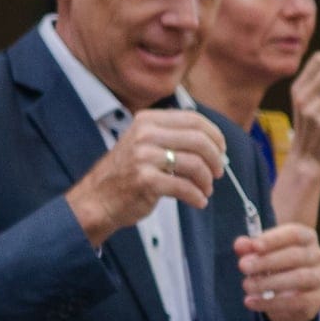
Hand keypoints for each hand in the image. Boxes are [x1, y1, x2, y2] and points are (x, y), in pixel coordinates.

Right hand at [65, 106, 225, 245]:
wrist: (98, 198)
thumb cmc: (127, 173)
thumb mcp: (144, 142)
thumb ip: (172, 136)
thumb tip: (214, 142)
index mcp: (148, 120)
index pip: (193, 119)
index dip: (215, 135)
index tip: (221, 150)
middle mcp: (145, 134)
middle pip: (199, 140)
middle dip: (216, 158)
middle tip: (218, 172)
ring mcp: (144, 157)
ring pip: (195, 164)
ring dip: (207, 180)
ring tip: (206, 189)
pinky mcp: (146, 181)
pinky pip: (185, 187)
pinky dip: (197, 196)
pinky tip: (198, 201)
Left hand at [236, 222, 319, 320]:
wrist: (288, 297)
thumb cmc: (274, 267)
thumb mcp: (259, 255)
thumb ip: (250, 248)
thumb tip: (241, 245)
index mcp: (306, 238)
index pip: (294, 234)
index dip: (274, 239)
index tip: (254, 246)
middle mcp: (318, 255)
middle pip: (296, 255)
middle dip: (267, 261)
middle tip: (243, 266)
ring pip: (300, 277)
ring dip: (270, 282)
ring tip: (247, 286)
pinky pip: (299, 301)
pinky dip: (273, 303)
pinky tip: (253, 302)